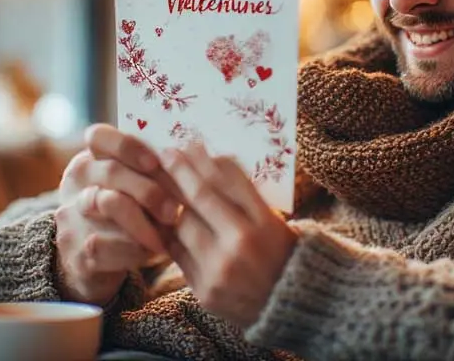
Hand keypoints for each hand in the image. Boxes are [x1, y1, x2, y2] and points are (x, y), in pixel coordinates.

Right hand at [54, 124, 180, 305]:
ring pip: (109, 206)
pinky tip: (153, 253)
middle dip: (149, 190)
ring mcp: (71, 218)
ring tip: (169, 233)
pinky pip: (105, 246)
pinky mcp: (74, 252)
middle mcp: (76, 184)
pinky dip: (134, 251)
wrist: (101, 263)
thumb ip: (157, 174)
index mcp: (92, 160)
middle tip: (176, 209)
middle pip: (111, 171)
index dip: (129, 146)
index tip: (156, 161)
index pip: (98, 136)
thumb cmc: (133, 216)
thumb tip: (200, 157)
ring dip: (145, 221)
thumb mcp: (140, 191)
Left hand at [160, 143, 296, 328]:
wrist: (288, 309)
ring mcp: (220, 269)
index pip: (230, 181)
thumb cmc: (281, 256)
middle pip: (202, 198)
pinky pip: (178, 255)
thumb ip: (245, 195)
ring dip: (171, 203)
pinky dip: (171, 236)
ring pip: (183, 225)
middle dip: (181, 172)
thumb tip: (214, 159)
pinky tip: (166, 221)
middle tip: (168, 154)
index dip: (206, 161)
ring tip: (165, 187)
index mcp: (266, 223)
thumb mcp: (274, 222)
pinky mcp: (204, 291)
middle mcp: (242, 244)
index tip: (191, 145)